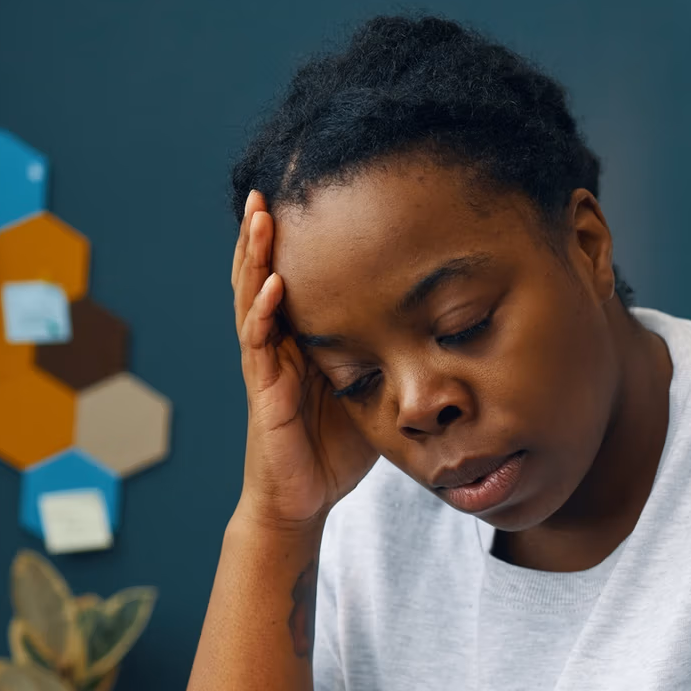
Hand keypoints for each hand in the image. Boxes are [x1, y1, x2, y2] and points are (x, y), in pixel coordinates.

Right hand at [234, 190, 378, 527]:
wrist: (301, 501)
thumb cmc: (335, 450)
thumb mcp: (372, 393)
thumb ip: (388, 360)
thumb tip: (439, 332)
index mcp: (298, 342)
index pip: (288, 282)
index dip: (288, 244)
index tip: (299, 200)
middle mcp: (275, 347)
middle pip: (261, 278)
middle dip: (262, 235)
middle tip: (266, 189)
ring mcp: (264, 367)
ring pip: (252, 300)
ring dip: (255, 258)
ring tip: (261, 217)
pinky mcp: (263, 392)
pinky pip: (259, 345)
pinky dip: (264, 312)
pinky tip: (272, 285)